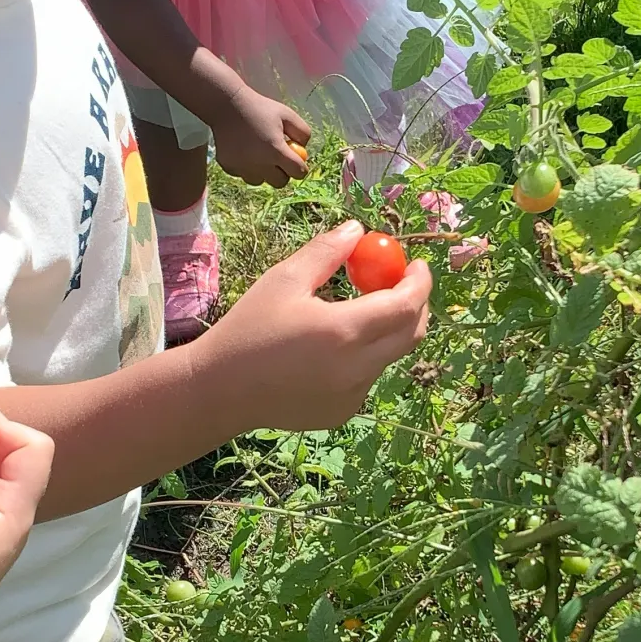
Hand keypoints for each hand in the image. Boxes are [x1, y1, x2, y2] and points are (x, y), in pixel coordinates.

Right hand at [201, 220, 429, 429]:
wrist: (220, 390)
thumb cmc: (249, 328)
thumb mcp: (284, 279)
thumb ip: (326, 252)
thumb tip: (357, 229)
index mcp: (344, 331)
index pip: (406, 305)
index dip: (419, 282)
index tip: (416, 265)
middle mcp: (357, 367)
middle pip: (412, 334)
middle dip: (416, 305)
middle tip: (402, 285)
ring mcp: (353, 394)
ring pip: (389, 356)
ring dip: (385, 331)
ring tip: (352, 314)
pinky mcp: (344, 411)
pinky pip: (367, 378)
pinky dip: (363, 358)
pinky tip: (327, 352)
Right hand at [205, 80, 311, 187]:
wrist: (226, 105)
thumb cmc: (260, 108)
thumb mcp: (287, 114)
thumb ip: (302, 133)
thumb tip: (304, 151)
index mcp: (276, 151)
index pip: (298, 172)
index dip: (300, 167)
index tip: (297, 161)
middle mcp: (259, 164)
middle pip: (280, 182)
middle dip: (283, 172)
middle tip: (278, 158)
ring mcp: (242, 168)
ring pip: (261, 181)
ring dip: (264, 172)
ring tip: (259, 153)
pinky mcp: (229, 168)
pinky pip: (244, 174)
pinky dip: (247, 167)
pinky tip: (244, 150)